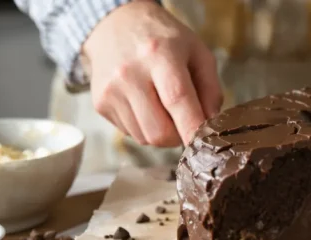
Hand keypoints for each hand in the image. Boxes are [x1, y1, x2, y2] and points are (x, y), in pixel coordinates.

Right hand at [82, 0, 221, 146]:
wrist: (117, 25)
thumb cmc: (164, 40)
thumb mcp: (198, 53)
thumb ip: (211, 90)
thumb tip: (210, 125)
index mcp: (159, 54)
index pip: (177, 100)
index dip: (192, 128)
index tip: (204, 143)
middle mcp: (130, 73)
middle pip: (159, 132)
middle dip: (178, 136)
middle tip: (185, 121)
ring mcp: (111, 90)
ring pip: (145, 138)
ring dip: (161, 132)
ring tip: (163, 106)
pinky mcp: (100, 103)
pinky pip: (131, 133)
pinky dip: (144, 127)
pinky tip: (146, 104)